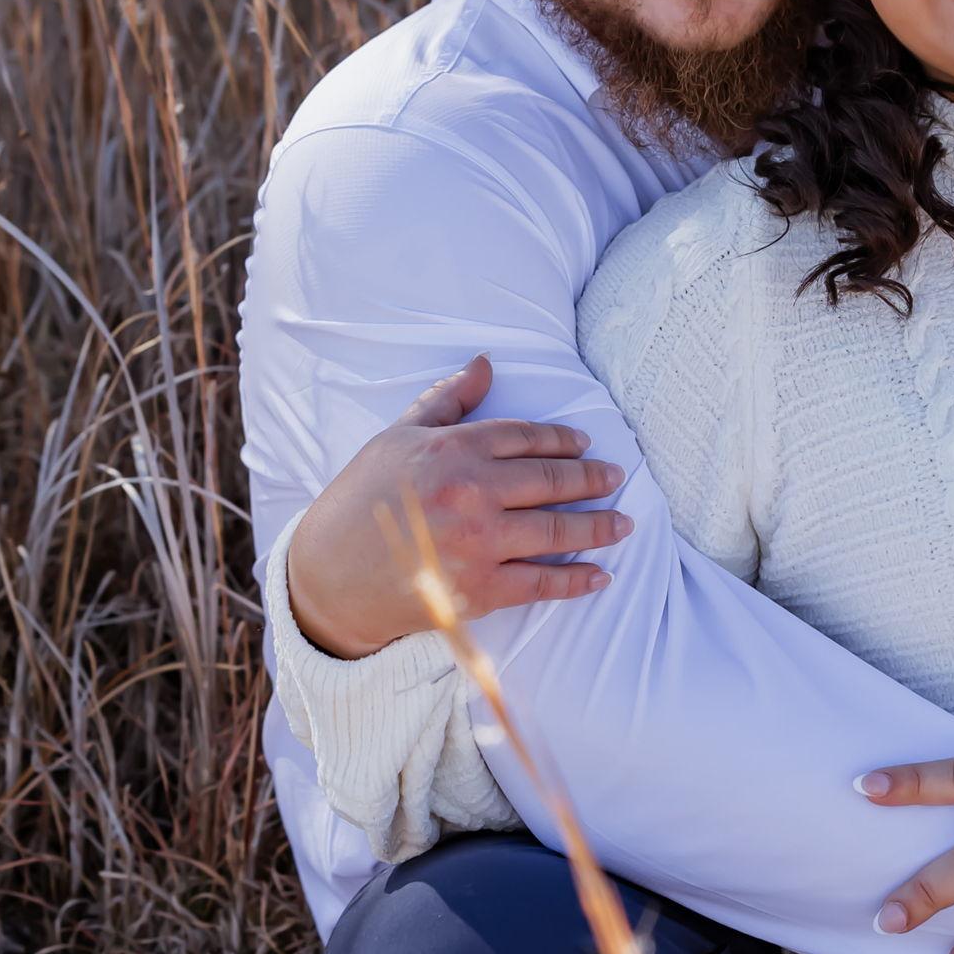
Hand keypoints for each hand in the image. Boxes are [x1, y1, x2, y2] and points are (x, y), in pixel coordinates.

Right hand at [287, 355, 633, 657]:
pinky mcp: (481, 590)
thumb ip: (447, 401)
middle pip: (552, 481)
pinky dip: (577, 580)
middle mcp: (473, 494)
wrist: (330, 575)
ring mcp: (480, 544)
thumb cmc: (363, 499)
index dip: (562, 439)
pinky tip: (601, 574)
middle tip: (615, 477)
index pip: (526, 438)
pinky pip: (542, 583)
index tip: (585, 443)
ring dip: (598, 527)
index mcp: (454, 450)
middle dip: (592, 479)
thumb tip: (485, 363)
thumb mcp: (398, 437)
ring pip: (557, 531)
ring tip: (623, 523)